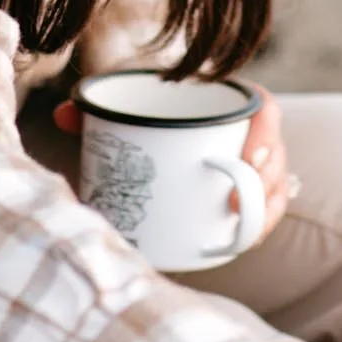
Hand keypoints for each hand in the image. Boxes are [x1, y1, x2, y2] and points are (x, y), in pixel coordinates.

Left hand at [54, 84, 289, 246]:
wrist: (153, 127)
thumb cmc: (144, 111)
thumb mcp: (125, 105)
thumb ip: (96, 108)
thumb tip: (66, 116)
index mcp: (227, 100)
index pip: (265, 109)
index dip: (266, 133)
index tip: (247, 158)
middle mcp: (248, 131)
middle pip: (275, 155)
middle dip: (266, 182)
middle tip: (234, 204)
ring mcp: (252, 165)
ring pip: (275, 187)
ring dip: (265, 210)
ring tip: (241, 230)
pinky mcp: (245, 193)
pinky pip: (266, 211)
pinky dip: (258, 226)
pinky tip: (242, 241)